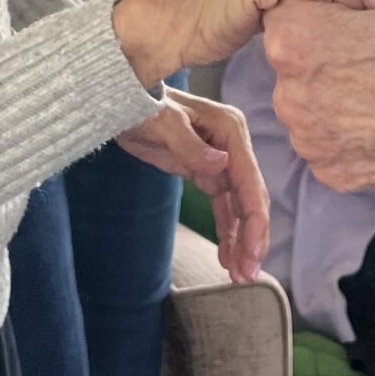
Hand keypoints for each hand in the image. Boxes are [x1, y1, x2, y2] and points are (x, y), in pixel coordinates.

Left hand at [118, 93, 268, 283]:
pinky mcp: (205, 171)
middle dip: (251, 238)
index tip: (253, 254)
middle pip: (250, 198)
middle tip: (247, 275)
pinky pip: (222, 207)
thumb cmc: (140, 103)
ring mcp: (220, 159)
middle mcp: (231, 146)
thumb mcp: (161, 123)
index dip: (255, 221)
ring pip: (238, 208)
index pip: (249, 182)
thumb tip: (223, 165)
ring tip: (239, 276)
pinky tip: (227, 258)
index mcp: (230, 131)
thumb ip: (190, 146)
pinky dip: (226, 232)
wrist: (119, 100)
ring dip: (240, 241)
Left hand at [262, 0, 374, 204]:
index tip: (373, 16)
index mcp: (299, 41)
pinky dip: (352, 127)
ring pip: (311, 98)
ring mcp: (311, 142)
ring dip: (339, 87)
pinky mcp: (332, 174)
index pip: (292, 8)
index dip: (334, 7)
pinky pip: (327, 138)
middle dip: (332, 47)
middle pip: (297, 56)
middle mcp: (292, 97)